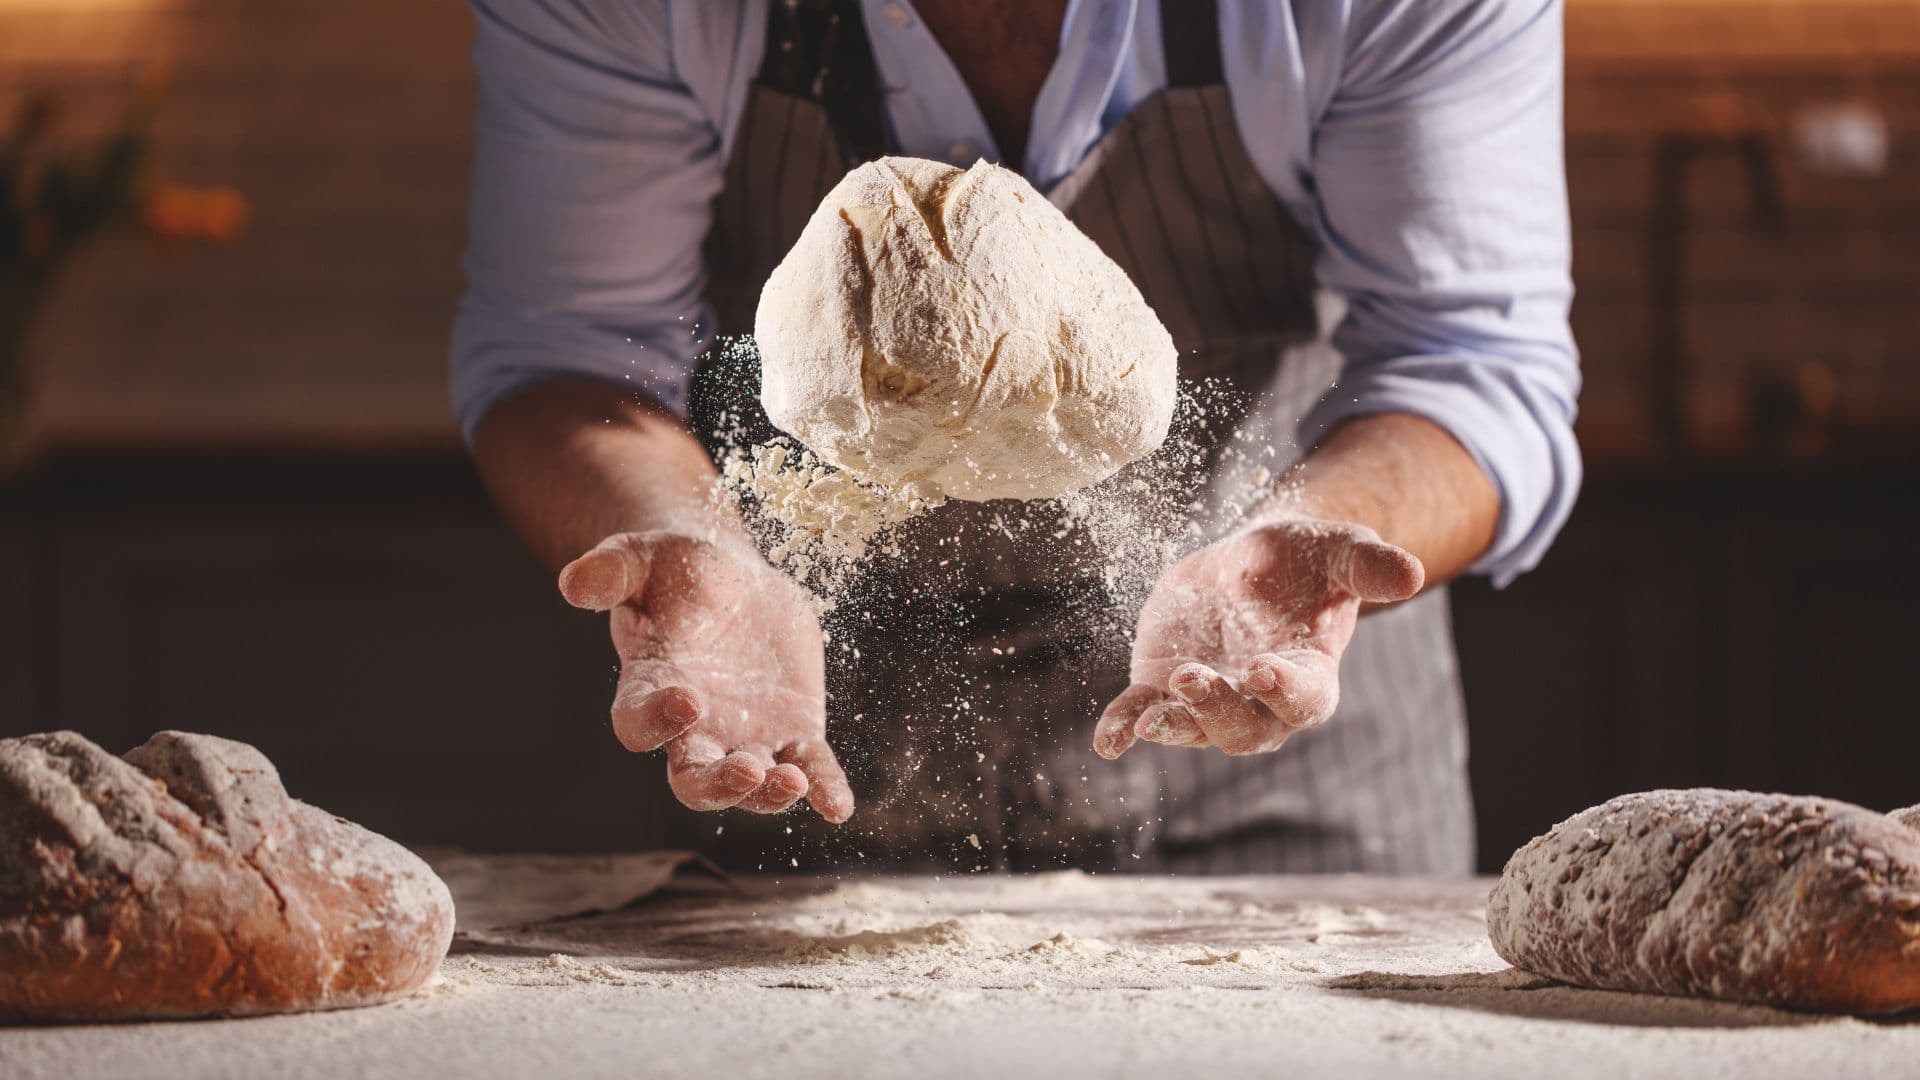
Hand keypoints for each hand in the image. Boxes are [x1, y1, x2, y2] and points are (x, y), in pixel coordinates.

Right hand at [559, 532, 853, 821]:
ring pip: (752, 786)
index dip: (657, 721)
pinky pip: (809, 767)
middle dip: (719, 784)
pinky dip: (824, 787)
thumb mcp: (642, 557)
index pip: (640, 723)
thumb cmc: (676, 571)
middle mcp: (694, 729)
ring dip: (770, 793)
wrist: (732, 580)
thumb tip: (573, 580)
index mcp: (650, 688)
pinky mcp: (793, 730)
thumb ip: (610, 571)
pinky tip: (837, 806)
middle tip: (746, 770)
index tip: (687, 700)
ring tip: (793, 783)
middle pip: (695, 780)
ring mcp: (746, 736)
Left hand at [1094, 517, 1423, 758]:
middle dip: (1218, 711)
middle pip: (1244, 729)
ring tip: (1148, 719)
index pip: (1303, 701)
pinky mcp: (1163, 685)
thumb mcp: (1340, 551)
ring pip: (1192, 728)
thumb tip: (1413, 573)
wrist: (1257, 560)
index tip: (1263, 669)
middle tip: (1194, 679)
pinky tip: (1108, 740)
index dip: (1285, 691)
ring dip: (1172, 725)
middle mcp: (1259, 701)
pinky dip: (1124, 727)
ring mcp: (1208, 697)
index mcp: (1309, 676)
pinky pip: (1142, 713)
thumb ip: (1369, 565)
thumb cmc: (1309, 561)